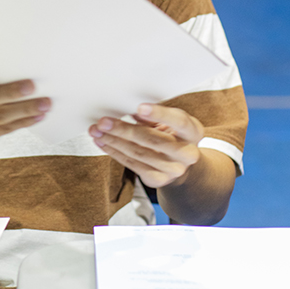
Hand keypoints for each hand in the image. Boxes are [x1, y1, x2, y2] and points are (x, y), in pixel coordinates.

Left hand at [88, 104, 203, 189]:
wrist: (182, 166)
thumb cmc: (173, 136)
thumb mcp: (171, 123)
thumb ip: (155, 117)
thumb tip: (131, 112)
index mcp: (193, 132)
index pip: (179, 122)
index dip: (159, 115)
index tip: (139, 108)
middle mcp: (187, 154)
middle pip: (153, 140)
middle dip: (124, 130)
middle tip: (103, 122)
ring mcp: (173, 170)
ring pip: (139, 154)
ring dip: (114, 141)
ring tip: (96, 131)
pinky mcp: (158, 180)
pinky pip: (132, 165)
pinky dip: (115, 152)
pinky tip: (103, 142)